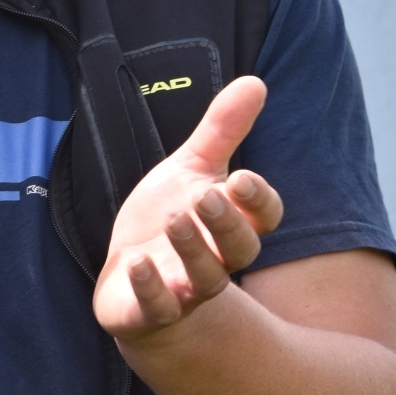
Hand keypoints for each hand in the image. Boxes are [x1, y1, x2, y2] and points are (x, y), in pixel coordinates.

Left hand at [93, 76, 283, 342]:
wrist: (132, 280)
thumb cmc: (170, 220)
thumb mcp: (191, 168)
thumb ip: (222, 130)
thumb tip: (256, 81)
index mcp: (232, 224)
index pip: (264, 217)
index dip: (259, 201)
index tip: (242, 177)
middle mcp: (216, 260)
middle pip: (240, 249)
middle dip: (227, 223)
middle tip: (207, 195)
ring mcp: (185, 290)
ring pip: (204, 280)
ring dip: (192, 250)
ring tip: (176, 219)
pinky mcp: (151, 312)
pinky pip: (158, 308)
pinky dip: (150, 288)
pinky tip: (136, 262)